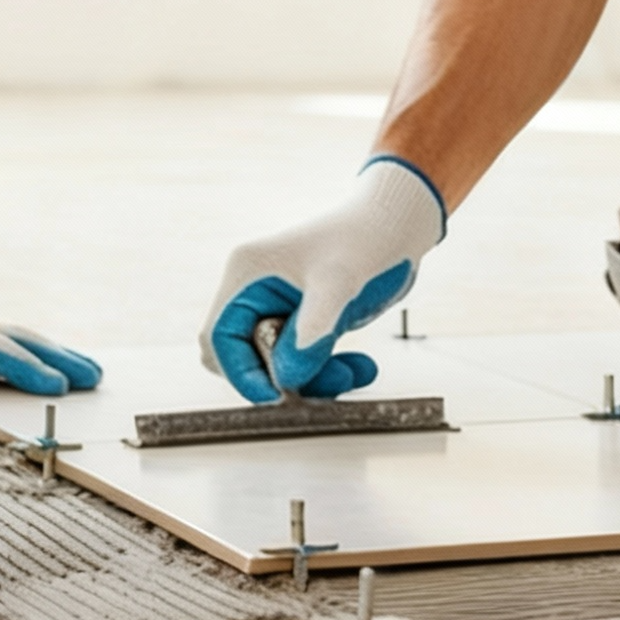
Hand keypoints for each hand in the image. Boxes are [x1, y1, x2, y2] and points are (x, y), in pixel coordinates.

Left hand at [0, 266, 102, 408]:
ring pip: (13, 335)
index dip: (25, 369)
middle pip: (16, 338)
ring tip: (88, 370)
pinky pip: (1, 339)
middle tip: (95, 378)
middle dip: (57, 358)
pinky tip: (45, 361)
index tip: (57, 386)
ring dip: (52, 351)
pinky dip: (31, 349)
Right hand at [200, 158, 445, 404]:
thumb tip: (285, 378)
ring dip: (313, 377)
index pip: (220, 339)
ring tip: (356, 372)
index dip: (242, 373)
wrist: (399, 224)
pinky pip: (301, 359)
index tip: (279, 395)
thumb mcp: (339, 285)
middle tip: (327, 382)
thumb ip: (311, 332)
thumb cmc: (367, 239)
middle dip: (282, 378)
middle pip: (244, 356)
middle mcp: (254, 291)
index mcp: (247, 274)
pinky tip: (361, 366)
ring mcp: (277, 305)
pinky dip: (327, 369)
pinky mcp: (302, 319)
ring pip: (276, 363)